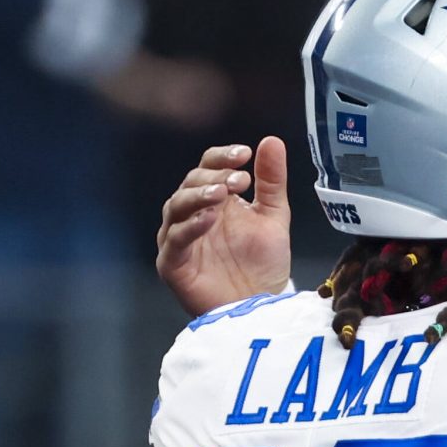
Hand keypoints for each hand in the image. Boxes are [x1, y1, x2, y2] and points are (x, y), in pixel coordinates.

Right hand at [157, 137, 293, 315]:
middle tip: (239, 180)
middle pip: (190, 182)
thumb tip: (271, 141)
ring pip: (176, 206)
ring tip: (223, 193)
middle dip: (214, 176)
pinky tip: (210, 218)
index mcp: (214, 200)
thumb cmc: (262, 265)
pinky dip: (190, 226)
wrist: (261, 305)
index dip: (222, 157)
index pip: (208, 165)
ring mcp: (179, 238)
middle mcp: (193, 215)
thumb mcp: (274, 216)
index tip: (245, 155)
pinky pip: (175, 240)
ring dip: (199, 195)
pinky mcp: (172, 263)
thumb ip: (272, 181)